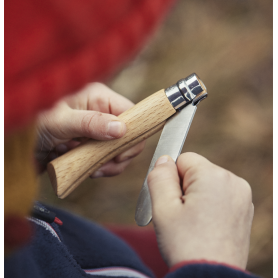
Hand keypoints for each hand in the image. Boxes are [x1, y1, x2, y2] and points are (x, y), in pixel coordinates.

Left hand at [36, 83, 144, 175]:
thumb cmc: (32, 121)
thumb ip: (91, 123)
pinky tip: (88, 170)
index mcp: (98, 98)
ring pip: (118, 150)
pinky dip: (100, 168)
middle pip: (128, 135)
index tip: (122, 152)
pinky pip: (106, 160)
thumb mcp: (60, 120)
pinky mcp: (90, 148)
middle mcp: (100, 114)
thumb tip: (121, 129)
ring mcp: (96, 133)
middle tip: (105, 164)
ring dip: (109, 163)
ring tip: (93, 169)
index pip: (130, 113)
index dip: (132, 133)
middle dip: (120, 153)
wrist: (13, 144)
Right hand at [148, 152, 253, 268]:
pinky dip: (209, 205)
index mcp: (214, 176)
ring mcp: (242, 196)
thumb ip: (160, 176)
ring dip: (195, 197)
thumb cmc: (185, 244)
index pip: (183, 158)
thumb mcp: (162, 207)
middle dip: (184, 187)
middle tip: (181, 215)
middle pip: (196, 170)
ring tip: (193, 222)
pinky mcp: (244, 209)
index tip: (172, 201)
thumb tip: (165, 159)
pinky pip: (219, 195)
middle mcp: (233, 181)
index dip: (171, 178)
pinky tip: (205, 226)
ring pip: (206, 183)